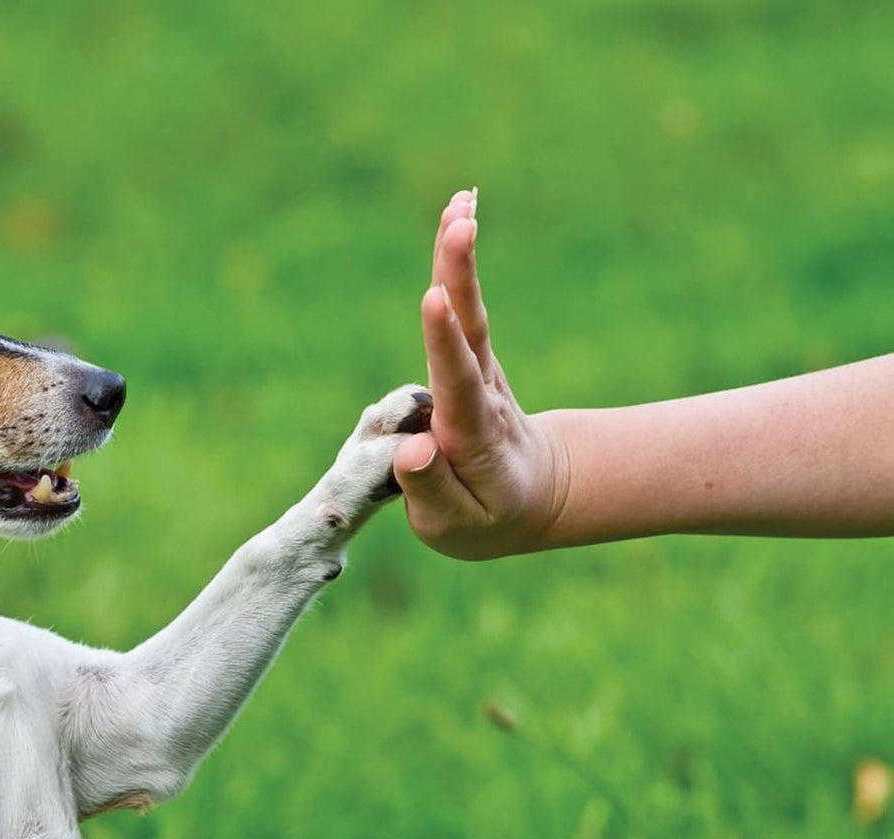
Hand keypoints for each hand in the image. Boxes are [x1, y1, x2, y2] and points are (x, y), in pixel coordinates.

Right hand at [392, 189, 568, 558]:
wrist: (534, 497)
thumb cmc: (486, 518)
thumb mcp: (456, 527)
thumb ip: (432, 490)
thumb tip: (414, 449)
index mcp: (472, 435)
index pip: (457, 384)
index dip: (444, 343)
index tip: (435, 300)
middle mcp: (480, 393)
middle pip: (471, 330)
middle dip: (461, 277)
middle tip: (459, 225)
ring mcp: (479, 370)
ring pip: (469, 310)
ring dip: (460, 257)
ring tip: (460, 203)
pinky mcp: (471, 356)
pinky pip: (462, 305)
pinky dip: (457, 261)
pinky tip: (457, 213)